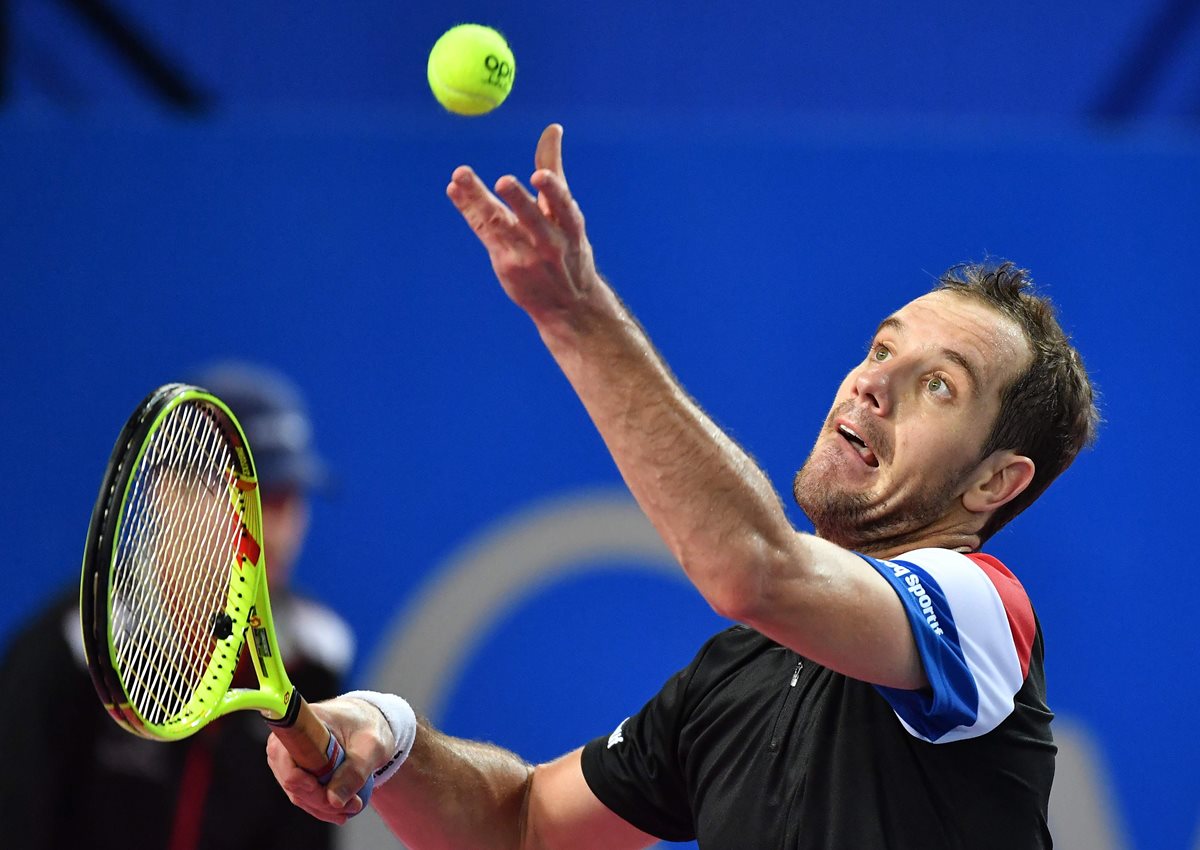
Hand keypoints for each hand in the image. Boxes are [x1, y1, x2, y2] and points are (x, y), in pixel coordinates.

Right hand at [267, 697, 394, 824]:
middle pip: (292, 781)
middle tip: (354, 805)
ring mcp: (287, 758)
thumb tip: (334, 802)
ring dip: (324, 807)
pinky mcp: (294, 772)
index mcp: (301, 723)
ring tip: (352, 807)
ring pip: (297, 793)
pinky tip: (342, 811)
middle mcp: (286, 740)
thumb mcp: (372, 746)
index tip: (327, 792)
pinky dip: (321, 806)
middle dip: (322, 800)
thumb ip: (355, 771)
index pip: (283, 755)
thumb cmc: (368, 727)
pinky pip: (303, 795)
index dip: (299, 779)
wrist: (366, 724)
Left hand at [447, 124, 599, 323]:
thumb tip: (553, 127)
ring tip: (459, 179)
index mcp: (571, 227)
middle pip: (532, 219)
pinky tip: (455, 191)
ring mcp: (527, 257)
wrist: (570, 305)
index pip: (563, 207)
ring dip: (478, 200)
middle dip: (518, 200)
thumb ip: (554, 170)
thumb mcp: (567, 213)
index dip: (553, 191)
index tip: (540, 175)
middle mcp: (551, 243)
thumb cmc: (568, 249)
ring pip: (499, 224)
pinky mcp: (507, 265)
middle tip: (504, 181)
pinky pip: (484, 232)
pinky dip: (468, 209)